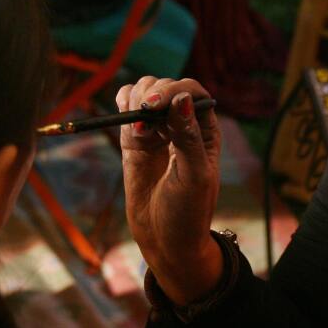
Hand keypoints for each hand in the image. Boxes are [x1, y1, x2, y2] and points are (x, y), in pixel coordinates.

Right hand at [117, 77, 222, 303]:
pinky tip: (128, 124)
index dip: (174, 90)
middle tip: (143, 113)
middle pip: (165, 87)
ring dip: (136, 98)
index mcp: (204, 129)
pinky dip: (123, 106)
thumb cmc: (188, 211)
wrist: (165, 240)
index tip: (155, 104)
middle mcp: (181, 124)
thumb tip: (182, 99)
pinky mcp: (134, 140)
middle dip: (152, 93)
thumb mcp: (194, 175)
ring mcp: (156, 130)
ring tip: (137, 125)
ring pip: (144, 92)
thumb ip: (187, 137)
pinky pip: (126, 109)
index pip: (191, 92)